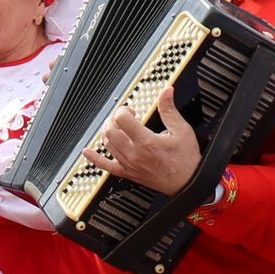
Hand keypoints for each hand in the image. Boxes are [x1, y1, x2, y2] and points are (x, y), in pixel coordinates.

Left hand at [87, 97, 202, 192]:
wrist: (188, 182)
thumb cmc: (186, 159)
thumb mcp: (181, 130)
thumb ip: (169, 110)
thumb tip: (166, 92)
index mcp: (146, 142)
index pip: (122, 119)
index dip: (124, 110)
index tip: (132, 111)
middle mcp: (134, 154)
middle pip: (110, 131)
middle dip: (114, 119)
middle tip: (123, 117)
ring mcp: (129, 164)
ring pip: (107, 144)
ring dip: (107, 131)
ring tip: (116, 126)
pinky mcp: (128, 173)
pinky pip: (106, 166)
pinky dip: (94, 158)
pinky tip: (87, 152)